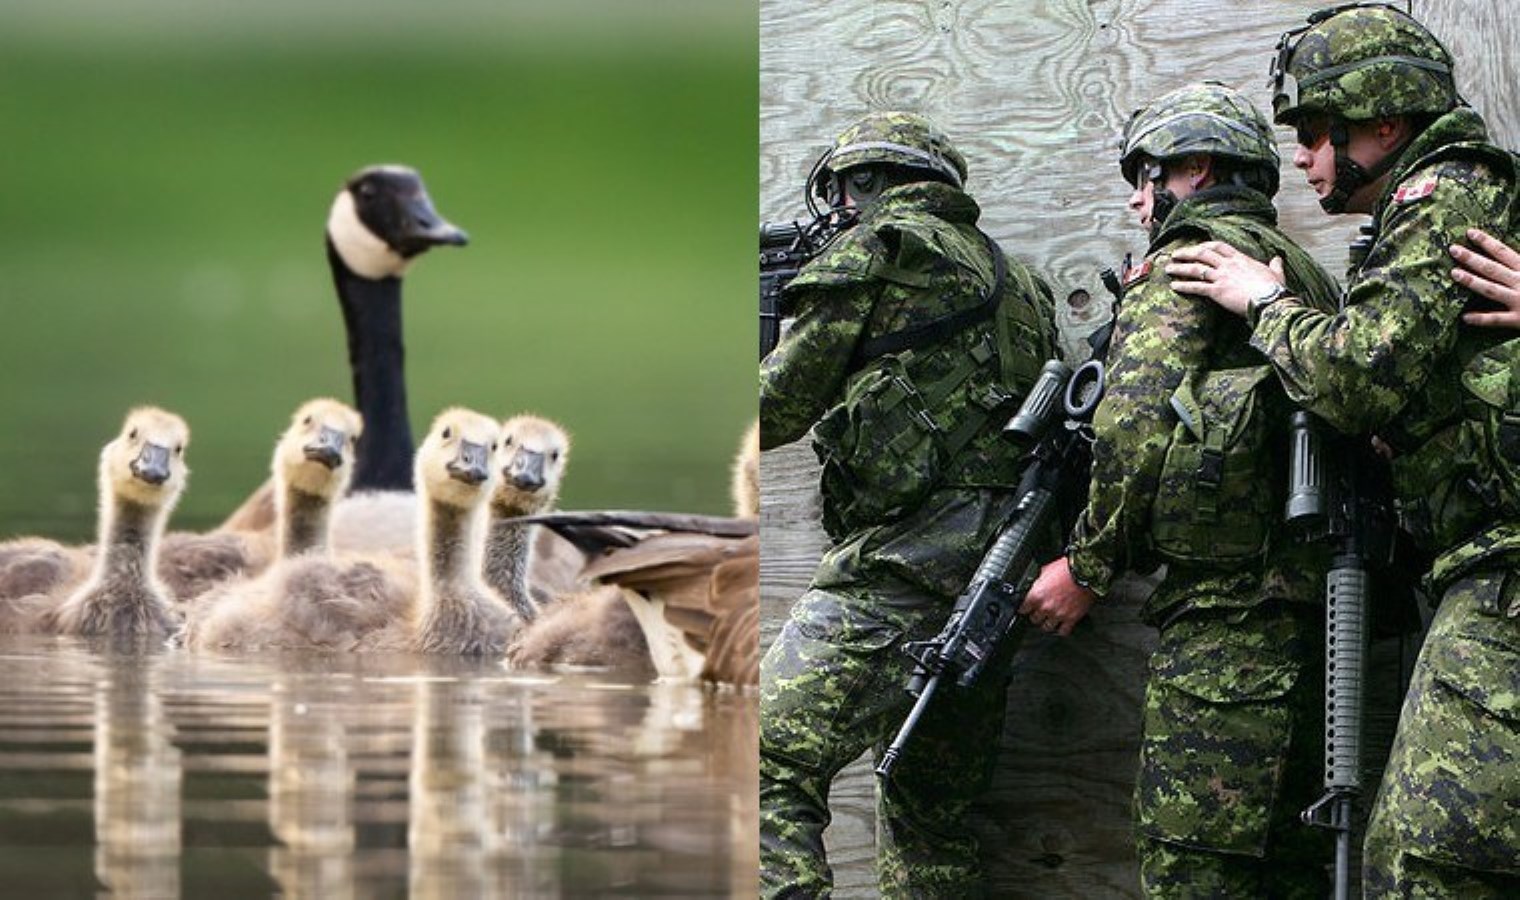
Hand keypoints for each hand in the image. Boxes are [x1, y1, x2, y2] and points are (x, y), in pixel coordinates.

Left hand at [1018, 556, 1095, 637]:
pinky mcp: (1071, 618)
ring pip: (1046, 627)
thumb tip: (1035, 585)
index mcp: (1036, 595)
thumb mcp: (1046, 570)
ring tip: (1050, 618)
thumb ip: (1038, 582)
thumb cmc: (1067, 569)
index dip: (1025, 607)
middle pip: (1034, 619)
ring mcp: (1058, 614)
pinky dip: (1061, 629)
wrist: (1086, 572)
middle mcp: (1045, 607)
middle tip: (1040, 611)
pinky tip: (1061, 624)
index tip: (1027, 607)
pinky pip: (1063, 631)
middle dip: (1036, 614)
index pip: (1023, 608)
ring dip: (1047, 623)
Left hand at [1165, 242, 1285, 317]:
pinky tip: (1174, 286)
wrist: (1271, 300)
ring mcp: (1222, 277)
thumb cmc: (1275, 289)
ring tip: (1168, 268)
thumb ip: (1275, 265)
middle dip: (1187, 253)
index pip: (1220, 246)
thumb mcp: (1276, 273)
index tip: (1197, 247)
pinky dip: (1184, 286)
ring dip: (1180, 268)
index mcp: (1241, 259)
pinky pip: (1196, 287)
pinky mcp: (1217, 291)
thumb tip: (1278, 259)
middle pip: (1203, 254)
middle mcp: (1228, 265)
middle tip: (1175, 254)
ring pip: (1196, 268)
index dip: (1205, 245)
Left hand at [1453, 228, 1519, 327]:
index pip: (1504, 252)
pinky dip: (1481, 319)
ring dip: (1472, 281)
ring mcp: (1519, 301)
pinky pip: (1497, 319)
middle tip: (1452, 249)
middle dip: (1472, 258)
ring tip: (1453, 273)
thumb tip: (1514, 248)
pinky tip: (1464, 318)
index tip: (1470, 233)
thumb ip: (1519, 261)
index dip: (1487, 242)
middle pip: (1493, 268)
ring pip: (1491, 290)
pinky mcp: (1519, 320)